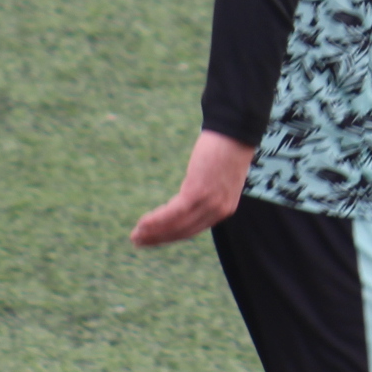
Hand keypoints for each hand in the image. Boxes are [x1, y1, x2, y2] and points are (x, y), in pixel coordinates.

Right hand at [131, 130, 256, 247]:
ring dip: (154, 233)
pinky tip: (143, 223)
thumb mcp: (220, 175)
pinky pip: (174, 212)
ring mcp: (209, 203)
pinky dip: (157, 220)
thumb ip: (208, 189)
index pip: (194, 229)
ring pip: (177, 225)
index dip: (171, 236)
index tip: (154, 239)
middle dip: (159, 238)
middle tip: (138, 241)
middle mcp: (218, 211)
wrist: (235, 130)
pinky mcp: (198, 192)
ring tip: (136, 236)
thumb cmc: (227, 148)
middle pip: (184, 231)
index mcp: (224, 209)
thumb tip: (189, 193)